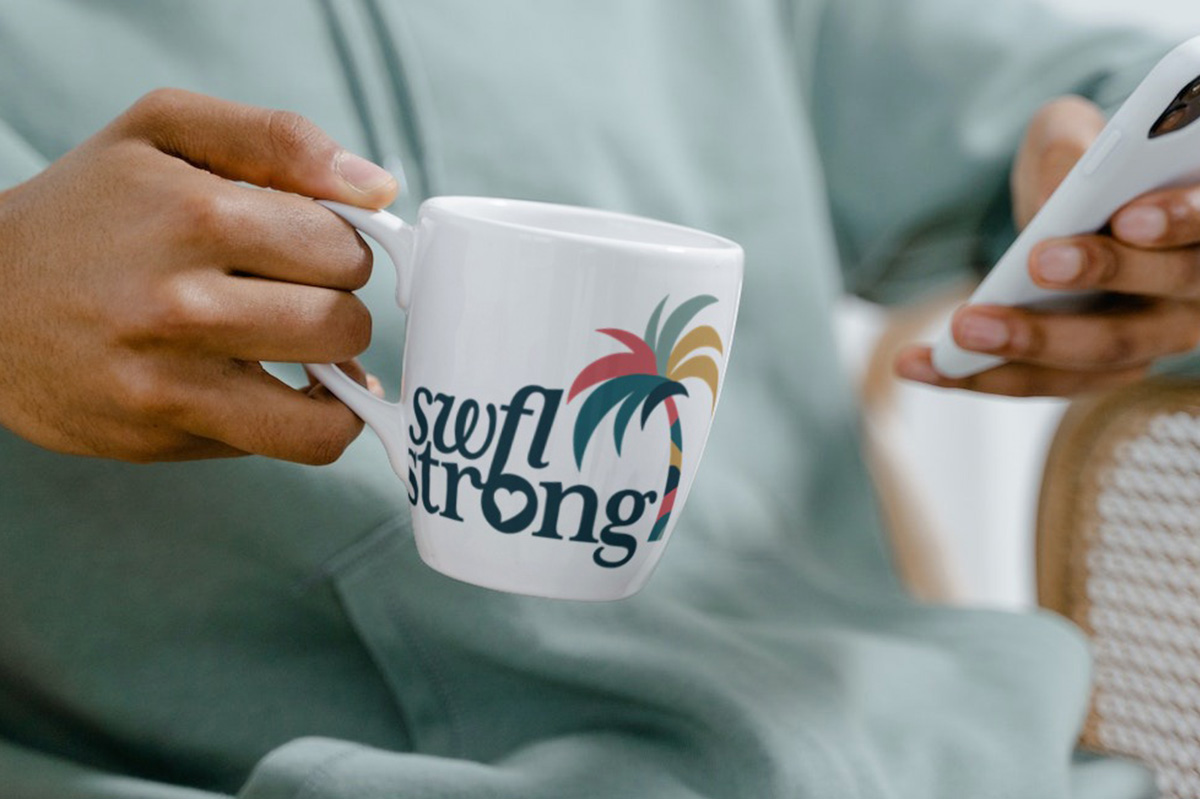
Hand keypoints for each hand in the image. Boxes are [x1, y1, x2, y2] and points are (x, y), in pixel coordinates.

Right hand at [0, 88, 397, 462]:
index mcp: (195, 214)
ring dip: (335, 371)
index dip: (341, 247)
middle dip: (338, 306)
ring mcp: (170, 378)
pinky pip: (292, 443)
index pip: (343, 246)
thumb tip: (378, 187)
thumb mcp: (165, 131)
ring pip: (332, 396)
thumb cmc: (91, 209)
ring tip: (302, 348)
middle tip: (298, 295)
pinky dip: (316, 424)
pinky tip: (295, 394)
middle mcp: (182, 302)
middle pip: (344, 321)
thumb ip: (279, 140)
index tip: (312, 248)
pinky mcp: (163, 432)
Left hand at [896, 96, 1199, 395]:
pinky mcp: (1096, 372)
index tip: (1127, 215)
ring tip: (962, 327)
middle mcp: (1198, 289)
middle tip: (1037, 262)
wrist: (1065, 215)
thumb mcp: (1069, 135)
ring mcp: (1151, 340)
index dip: (1179, 220)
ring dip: (1030, 343)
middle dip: (1099, 276)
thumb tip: (1054, 201)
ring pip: (1101, 354)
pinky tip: (918, 363)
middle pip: (1163, 294)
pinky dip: (981, 376)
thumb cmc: (1081, 168)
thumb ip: (1068, 148)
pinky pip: (1044, 383)